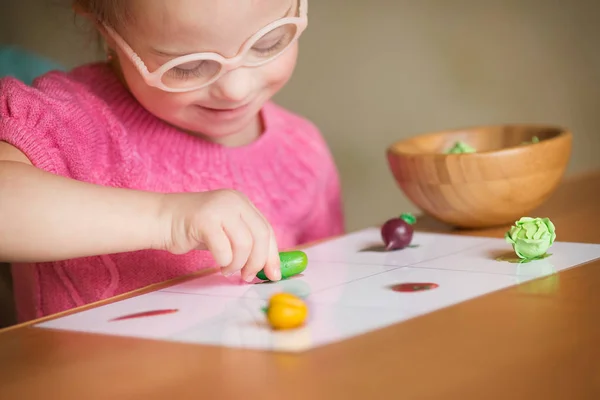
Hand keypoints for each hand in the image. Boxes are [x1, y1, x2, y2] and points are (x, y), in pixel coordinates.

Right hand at [158, 189, 280, 281]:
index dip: (273, 255)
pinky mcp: (205, 219)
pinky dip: (224, 262)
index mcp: (243, 202)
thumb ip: (247, 243)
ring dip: (238, 264)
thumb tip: (270, 268)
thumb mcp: (226, 232)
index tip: (274, 274)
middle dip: (258, 262)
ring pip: (245, 244)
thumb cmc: (195, 230)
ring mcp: (220, 208)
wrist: (161, 219)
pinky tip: (218, 263)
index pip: (267, 230)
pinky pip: (224, 249)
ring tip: (227, 269)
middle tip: (248, 277)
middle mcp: (235, 201)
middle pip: (261, 236)